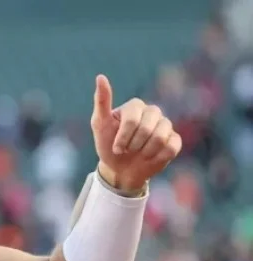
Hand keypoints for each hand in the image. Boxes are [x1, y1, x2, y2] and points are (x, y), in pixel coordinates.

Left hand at [90, 74, 181, 191]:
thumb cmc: (108, 145)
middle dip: (133, 145)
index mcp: (135, 106)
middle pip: (148, 129)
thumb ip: (101, 101)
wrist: (120, 169)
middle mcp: (153, 112)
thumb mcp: (100, 124)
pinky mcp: (175, 140)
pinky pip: (171, 148)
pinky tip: (150, 158)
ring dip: (144, 152)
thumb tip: (100, 77)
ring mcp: (165, 125)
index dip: (123, 137)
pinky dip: (157, 157)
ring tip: (138, 154)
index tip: (116, 147)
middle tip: (127, 150)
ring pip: (160, 138)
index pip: (132, 120)